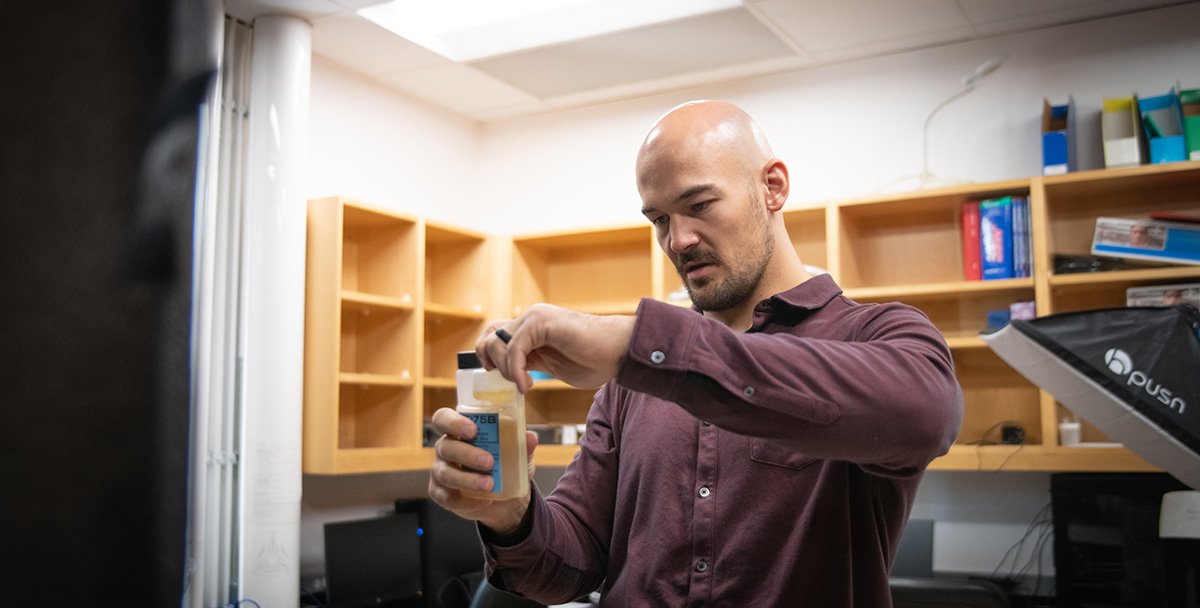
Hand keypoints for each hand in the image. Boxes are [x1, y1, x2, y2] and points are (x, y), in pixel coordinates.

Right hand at [427, 407, 537, 534]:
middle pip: (446, 446)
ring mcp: (441, 471)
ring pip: (445, 473)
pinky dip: (465, 501)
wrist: (506, 499)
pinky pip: (446, 497)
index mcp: (459, 430)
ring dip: (467, 479)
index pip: (444, 418)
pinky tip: (483, 502)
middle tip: (489, 462)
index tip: (472, 430)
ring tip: (490, 485)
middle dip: (467, 454)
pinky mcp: (441, 494)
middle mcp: (446, 448)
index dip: (454, 422)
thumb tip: (530, 437)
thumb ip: (522, 445)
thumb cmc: (506, 465)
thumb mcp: (518, 454)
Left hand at [479, 303, 635, 392]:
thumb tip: (510, 371)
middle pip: (491, 337)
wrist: (619, 351)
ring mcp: (536, 317)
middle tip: (513, 382)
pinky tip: (528, 384)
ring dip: (507, 370)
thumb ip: (530, 362)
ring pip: (499, 343)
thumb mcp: (551, 364)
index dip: (488, 354)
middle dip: (493, 363)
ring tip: (526, 384)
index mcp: (532, 326)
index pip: (495, 333)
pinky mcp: (542, 322)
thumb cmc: (593, 359)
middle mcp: (531, 317)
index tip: (495, 374)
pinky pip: (514, 348)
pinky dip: (516, 370)